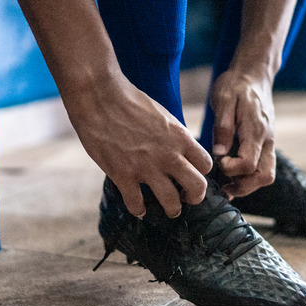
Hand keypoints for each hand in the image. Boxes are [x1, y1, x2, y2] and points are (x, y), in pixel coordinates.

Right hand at [64, 71, 212, 217]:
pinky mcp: (123, 175)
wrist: (100, 96)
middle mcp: (169, 155)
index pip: (206, 165)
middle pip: (197, 187)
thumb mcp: (163, 116)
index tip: (192, 177)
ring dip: (172, 209)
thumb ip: (174, 137)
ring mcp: (146, 167)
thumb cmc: (130, 100)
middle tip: (186, 199)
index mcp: (181, 137)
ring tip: (168, 209)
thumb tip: (180, 151)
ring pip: (171, 203)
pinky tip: (138, 208)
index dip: (201, 174)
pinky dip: (139, 210)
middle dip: (194, 197)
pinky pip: (137, 204)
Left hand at [210, 68, 275, 196]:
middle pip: (264, 176)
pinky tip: (233, 177)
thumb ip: (222, 126)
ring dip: (248, 185)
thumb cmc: (236, 85)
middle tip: (223, 186)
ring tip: (227, 185)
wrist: (254, 75)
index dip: (231, 169)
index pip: (249, 163)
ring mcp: (269, 143)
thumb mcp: (224, 99)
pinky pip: (264, 167)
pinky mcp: (266, 144)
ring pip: (266, 175)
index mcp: (256, 130)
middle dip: (243, 186)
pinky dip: (250, 177)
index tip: (218, 160)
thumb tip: (219, 153)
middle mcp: (267, 140)